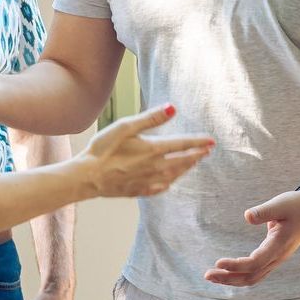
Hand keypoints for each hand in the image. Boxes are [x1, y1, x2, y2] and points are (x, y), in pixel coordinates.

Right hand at [83, 103, 214, 197]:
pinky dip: (170, 182)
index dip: (199, 142)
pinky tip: (170, 181)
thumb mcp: (125, 127)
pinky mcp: (139, 191)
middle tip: (207, 151)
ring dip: (186, 168)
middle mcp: (155, 167)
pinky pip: (161, 188)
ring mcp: (148, 181)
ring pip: (174, 175)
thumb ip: (151, 118)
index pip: (183, 144)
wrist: (88, 176)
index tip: (211, 141)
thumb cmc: (103, 149)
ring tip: (193, 163)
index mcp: (153, 150)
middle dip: (196, 155)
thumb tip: (173, 108)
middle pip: (182, 161)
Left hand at [204, 188, 299, 287]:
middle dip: (229, 278)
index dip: (236, 265)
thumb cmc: (296, 205)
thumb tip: (247, 217)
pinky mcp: (274, 257)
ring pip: (254, 278)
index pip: (255, 263)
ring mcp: (276, 259)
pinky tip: (227, 271)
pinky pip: (256, 272)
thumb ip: (264, 211)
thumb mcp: (280, 204)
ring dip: (233, 279)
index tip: (218, 262)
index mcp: (279, 245)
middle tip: (207, 275)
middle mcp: (278, 257)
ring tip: (213, 276)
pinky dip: (240, 275)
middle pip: (252, 276)